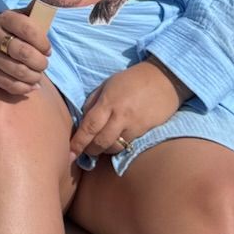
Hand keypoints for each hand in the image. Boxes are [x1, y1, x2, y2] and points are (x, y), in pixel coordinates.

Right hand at [0, 8, 49, 97]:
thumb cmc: (13, 29)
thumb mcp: (22, 16)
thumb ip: (37, 12)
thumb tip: (52, 2)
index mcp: (5, 19)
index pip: (28, 30)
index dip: (43, 42)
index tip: (48, 50)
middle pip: (23, 53)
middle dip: (40, 62)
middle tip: (44, 63)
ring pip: (18, 71)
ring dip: (35, 76)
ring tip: (39, 74)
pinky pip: (9, 85)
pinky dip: (25, 88)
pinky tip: (33, 84)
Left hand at [70, 59, 184, 158]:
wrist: (164, 78)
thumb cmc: (131, 80)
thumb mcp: (107, 85)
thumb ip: (93, 102)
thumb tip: (83, 121)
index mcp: (108, 102)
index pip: (89, 127)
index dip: (78, 143)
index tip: (69, 154)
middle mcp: (120, 116)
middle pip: (101, 142)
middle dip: (90, 150)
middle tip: (85, 151)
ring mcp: (135, 125)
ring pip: (115, 147)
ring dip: (105, 150)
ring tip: (101, 146)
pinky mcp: (146, 131)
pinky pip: (129, 145)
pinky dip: (119, 146)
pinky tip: (116, 142)